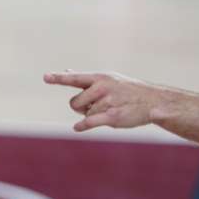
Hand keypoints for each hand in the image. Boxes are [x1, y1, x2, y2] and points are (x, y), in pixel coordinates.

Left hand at [43, 71, 162, 131]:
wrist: (153, 101)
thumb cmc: (126, 89)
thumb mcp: (107, 78)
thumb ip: (84, 78)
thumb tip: (66, 71)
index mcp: (98, 77)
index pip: (74, 78)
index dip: (58, 78)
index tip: (45, 76)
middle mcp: (101, 88)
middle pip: (74, 103)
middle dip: (81, 108)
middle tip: (96, 105)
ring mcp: (107, 102)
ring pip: (84, 115)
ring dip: (92, 116)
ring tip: (109, 110)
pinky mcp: (112, 117)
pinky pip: (89, 122)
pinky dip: (82, 126)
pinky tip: (78, 128)